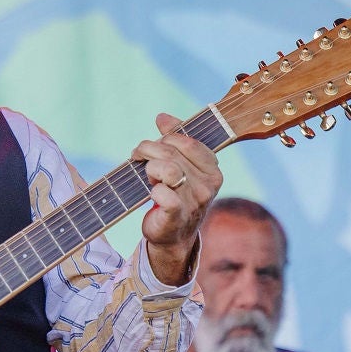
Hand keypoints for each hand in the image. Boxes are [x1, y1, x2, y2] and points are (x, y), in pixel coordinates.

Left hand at [133, 112, 221, 284]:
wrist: (172, 235)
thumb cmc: (175, 195)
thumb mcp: (179, 165)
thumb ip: (175, 139)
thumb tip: (162, 116)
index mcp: (212, 170)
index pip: (188, 142)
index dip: (165, 137)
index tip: (151, 144)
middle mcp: (208, 185)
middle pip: (172, 153)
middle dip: (148, 149)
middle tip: (138, 156)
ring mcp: (194, 202)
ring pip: (167, 169)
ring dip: (149, 168)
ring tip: (146, 174)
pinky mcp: (177, 216)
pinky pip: (163, 194)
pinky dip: (152, 190)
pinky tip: (151, 193)